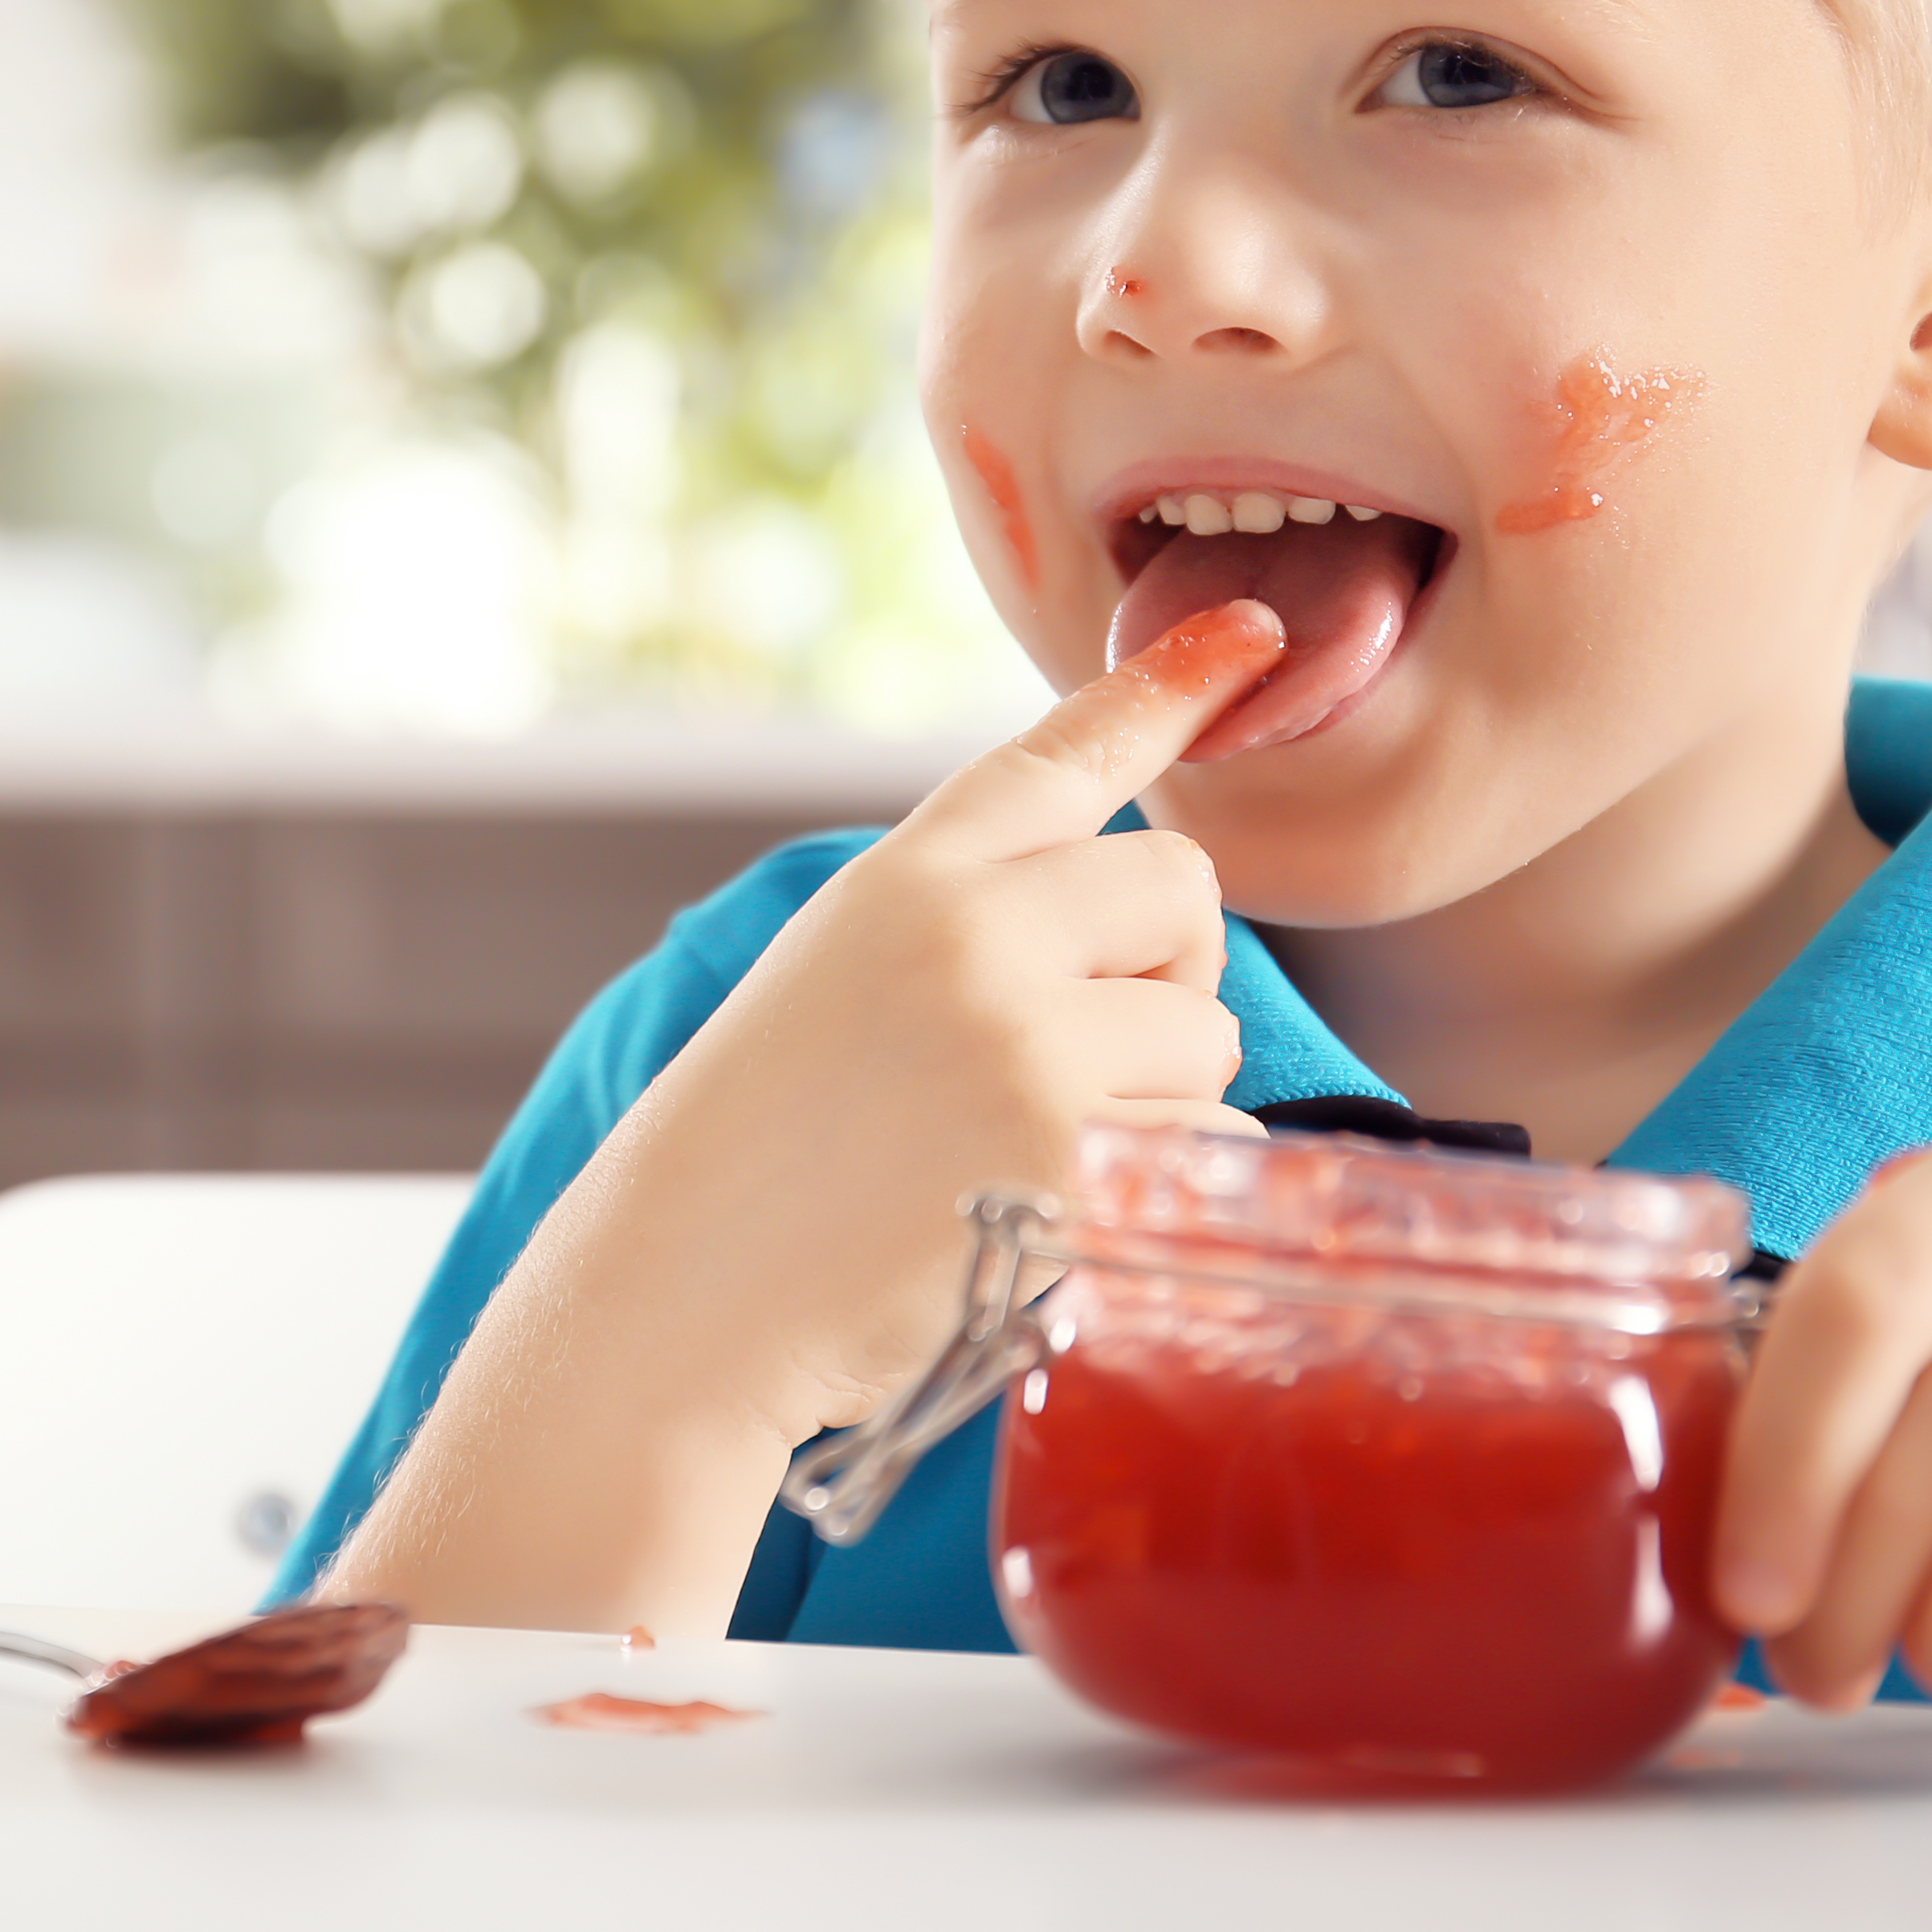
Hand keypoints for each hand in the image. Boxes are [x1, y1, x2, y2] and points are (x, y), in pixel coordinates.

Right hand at [319, 599, 1286, 1633]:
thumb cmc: (756, 1157)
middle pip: (1180, 888)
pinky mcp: (1076, 1156)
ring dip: (1157, 1095)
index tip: (1251, 629)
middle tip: (1080, 1048)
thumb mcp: (838, 977)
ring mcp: (1030, 1042)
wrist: (680, 1302)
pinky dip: (1162, 1186)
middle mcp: (976, 932)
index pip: (1064, 756)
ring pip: (1208, 1031)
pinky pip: (1212, 1145)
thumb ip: (969, 917)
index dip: (1167, 689)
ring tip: (1026, 1151)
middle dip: (1164, 967)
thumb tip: (1153, 903)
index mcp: (905, 876)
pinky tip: (1054, 1214)